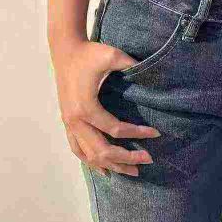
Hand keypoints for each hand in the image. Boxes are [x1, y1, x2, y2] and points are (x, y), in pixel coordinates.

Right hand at [52, 39, 160, 176]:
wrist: (65, 50)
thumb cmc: (89, 53)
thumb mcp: (112, 55)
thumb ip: (131, 65)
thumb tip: (151, 74)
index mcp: (86, 107)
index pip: (116, 129)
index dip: (138, 133)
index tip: (156, 133)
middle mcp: (75, 121)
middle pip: (103, 150)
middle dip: (127, 158)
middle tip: (148, 159)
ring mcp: (69, 124)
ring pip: (89, 155)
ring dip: (111, 165)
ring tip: (131, 171)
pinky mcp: (67, 123)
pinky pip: (77, 150)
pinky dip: (91, 162)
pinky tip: (104, 170)